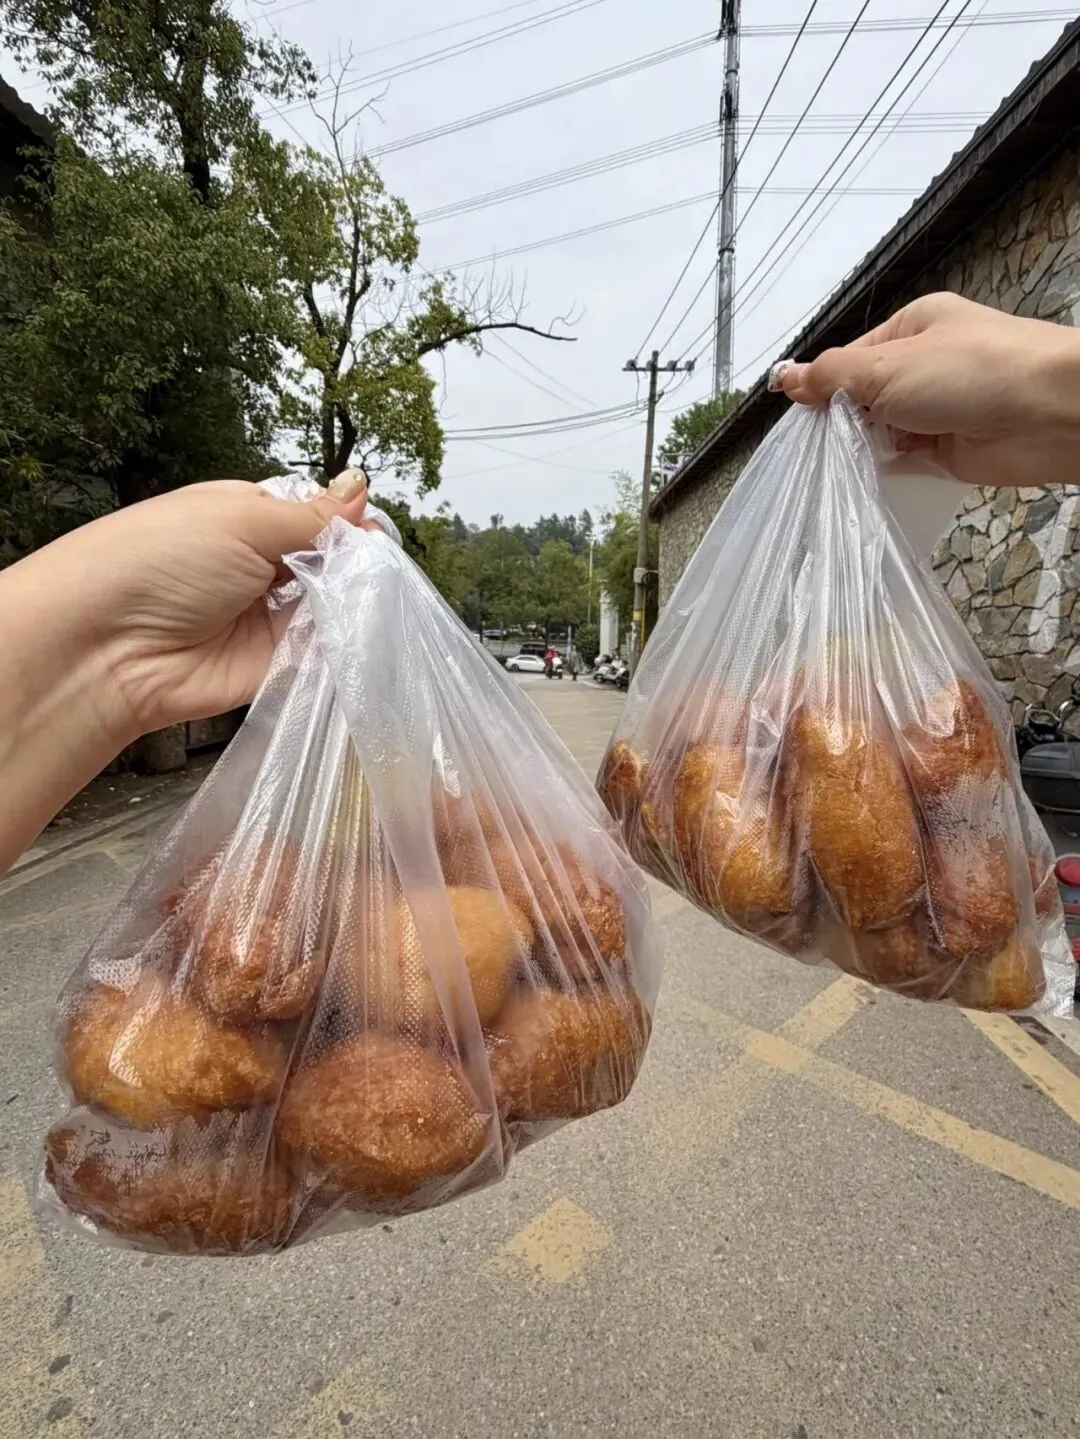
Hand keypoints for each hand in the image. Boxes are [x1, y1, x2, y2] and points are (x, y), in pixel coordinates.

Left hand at [0, 474, 369, 872]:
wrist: (106, 648)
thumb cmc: (156, 562)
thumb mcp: (242, 519)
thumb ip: (312, 515)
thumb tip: (360, 487)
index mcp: (245, 517)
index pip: (315, 515)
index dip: (347, 522)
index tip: (373, 531)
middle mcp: (257, 565)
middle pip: (330, 561)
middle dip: (354, 562)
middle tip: (371, 567)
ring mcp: (265, 616)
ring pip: (331, 605)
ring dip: (350, 602)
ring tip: (363, 599)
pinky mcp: (271, 664)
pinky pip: (320, 650)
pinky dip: (340, 642)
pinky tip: (356, 632)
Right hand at [775, 292, 1079, 487]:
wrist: (1051, 413)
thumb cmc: (974, 372)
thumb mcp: (889, 366)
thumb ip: (832, 376)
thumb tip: (783, 377)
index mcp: (912, 329)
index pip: (850, 358)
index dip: (821, 386)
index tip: (796, 416)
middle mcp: (923, 366)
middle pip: (862, 397)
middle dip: (838, 420)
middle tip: (812, 446)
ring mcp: (936, 410)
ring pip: (880, 431)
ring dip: (860, 448)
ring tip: (832, 467)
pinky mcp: (947, 450)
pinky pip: (903, 461)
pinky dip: (883, 471)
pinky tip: (859, 482)